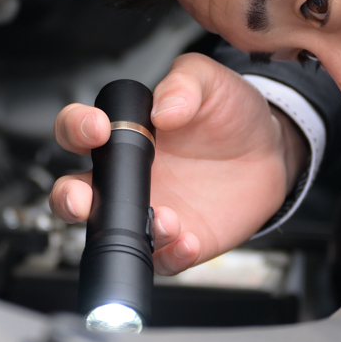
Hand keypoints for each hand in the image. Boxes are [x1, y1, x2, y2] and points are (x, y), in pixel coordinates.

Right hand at [49, 53, 306, 275]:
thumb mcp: (210, 82)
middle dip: (68, 198)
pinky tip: (188, 240)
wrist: (271, 151)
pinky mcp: (178, 241)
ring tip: (165, 218)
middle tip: (82, 198)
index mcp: (125, 134)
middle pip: (74, 193)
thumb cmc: (231, 114)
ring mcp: (150, 211)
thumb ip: (184, 83)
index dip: (76, 128)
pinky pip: (161, 260)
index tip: (99, 128)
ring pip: (110, 234)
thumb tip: (162, 108)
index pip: (77, 130)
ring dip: (125, 231)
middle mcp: (128, 177)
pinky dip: (170, 255)